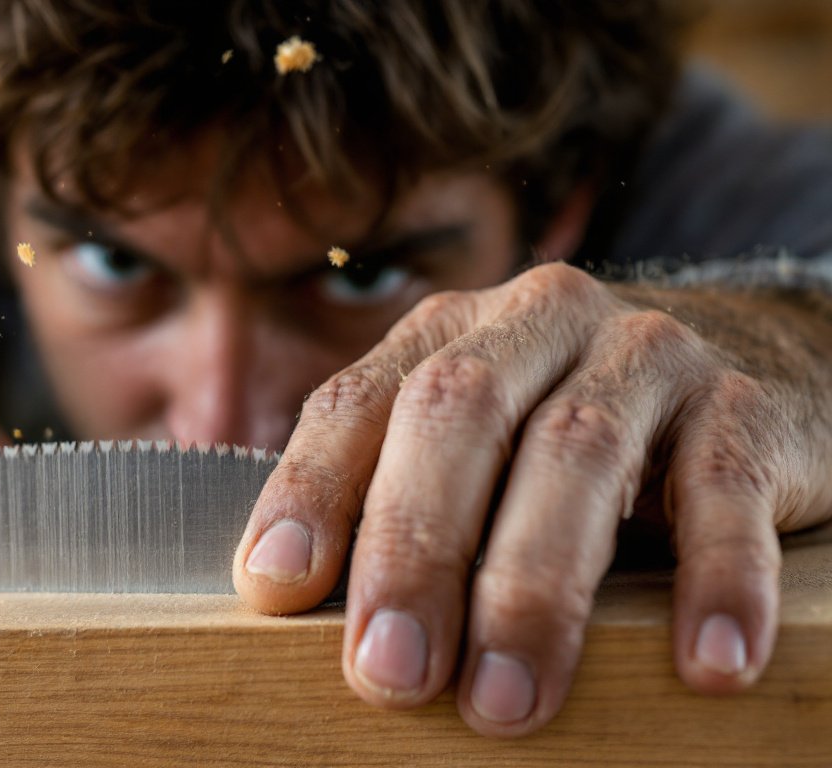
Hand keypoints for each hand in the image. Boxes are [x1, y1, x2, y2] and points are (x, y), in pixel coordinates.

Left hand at [233, 262, 831, 736]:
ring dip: (535, 586)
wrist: (752, 360)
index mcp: (446, 334)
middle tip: (390, 670)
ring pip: (578, 451)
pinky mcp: (745, 403)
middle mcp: (536, 322)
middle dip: (415, 548)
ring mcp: (643, 354)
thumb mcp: (472, 447)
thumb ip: (392, 496)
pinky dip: (717, 578)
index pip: (356, 404)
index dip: (310, 491)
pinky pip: (726, 488)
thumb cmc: (565, 431)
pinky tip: (705, 661)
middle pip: (455, 414)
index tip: (275, 588)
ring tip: (508, 699)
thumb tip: (290, 609)